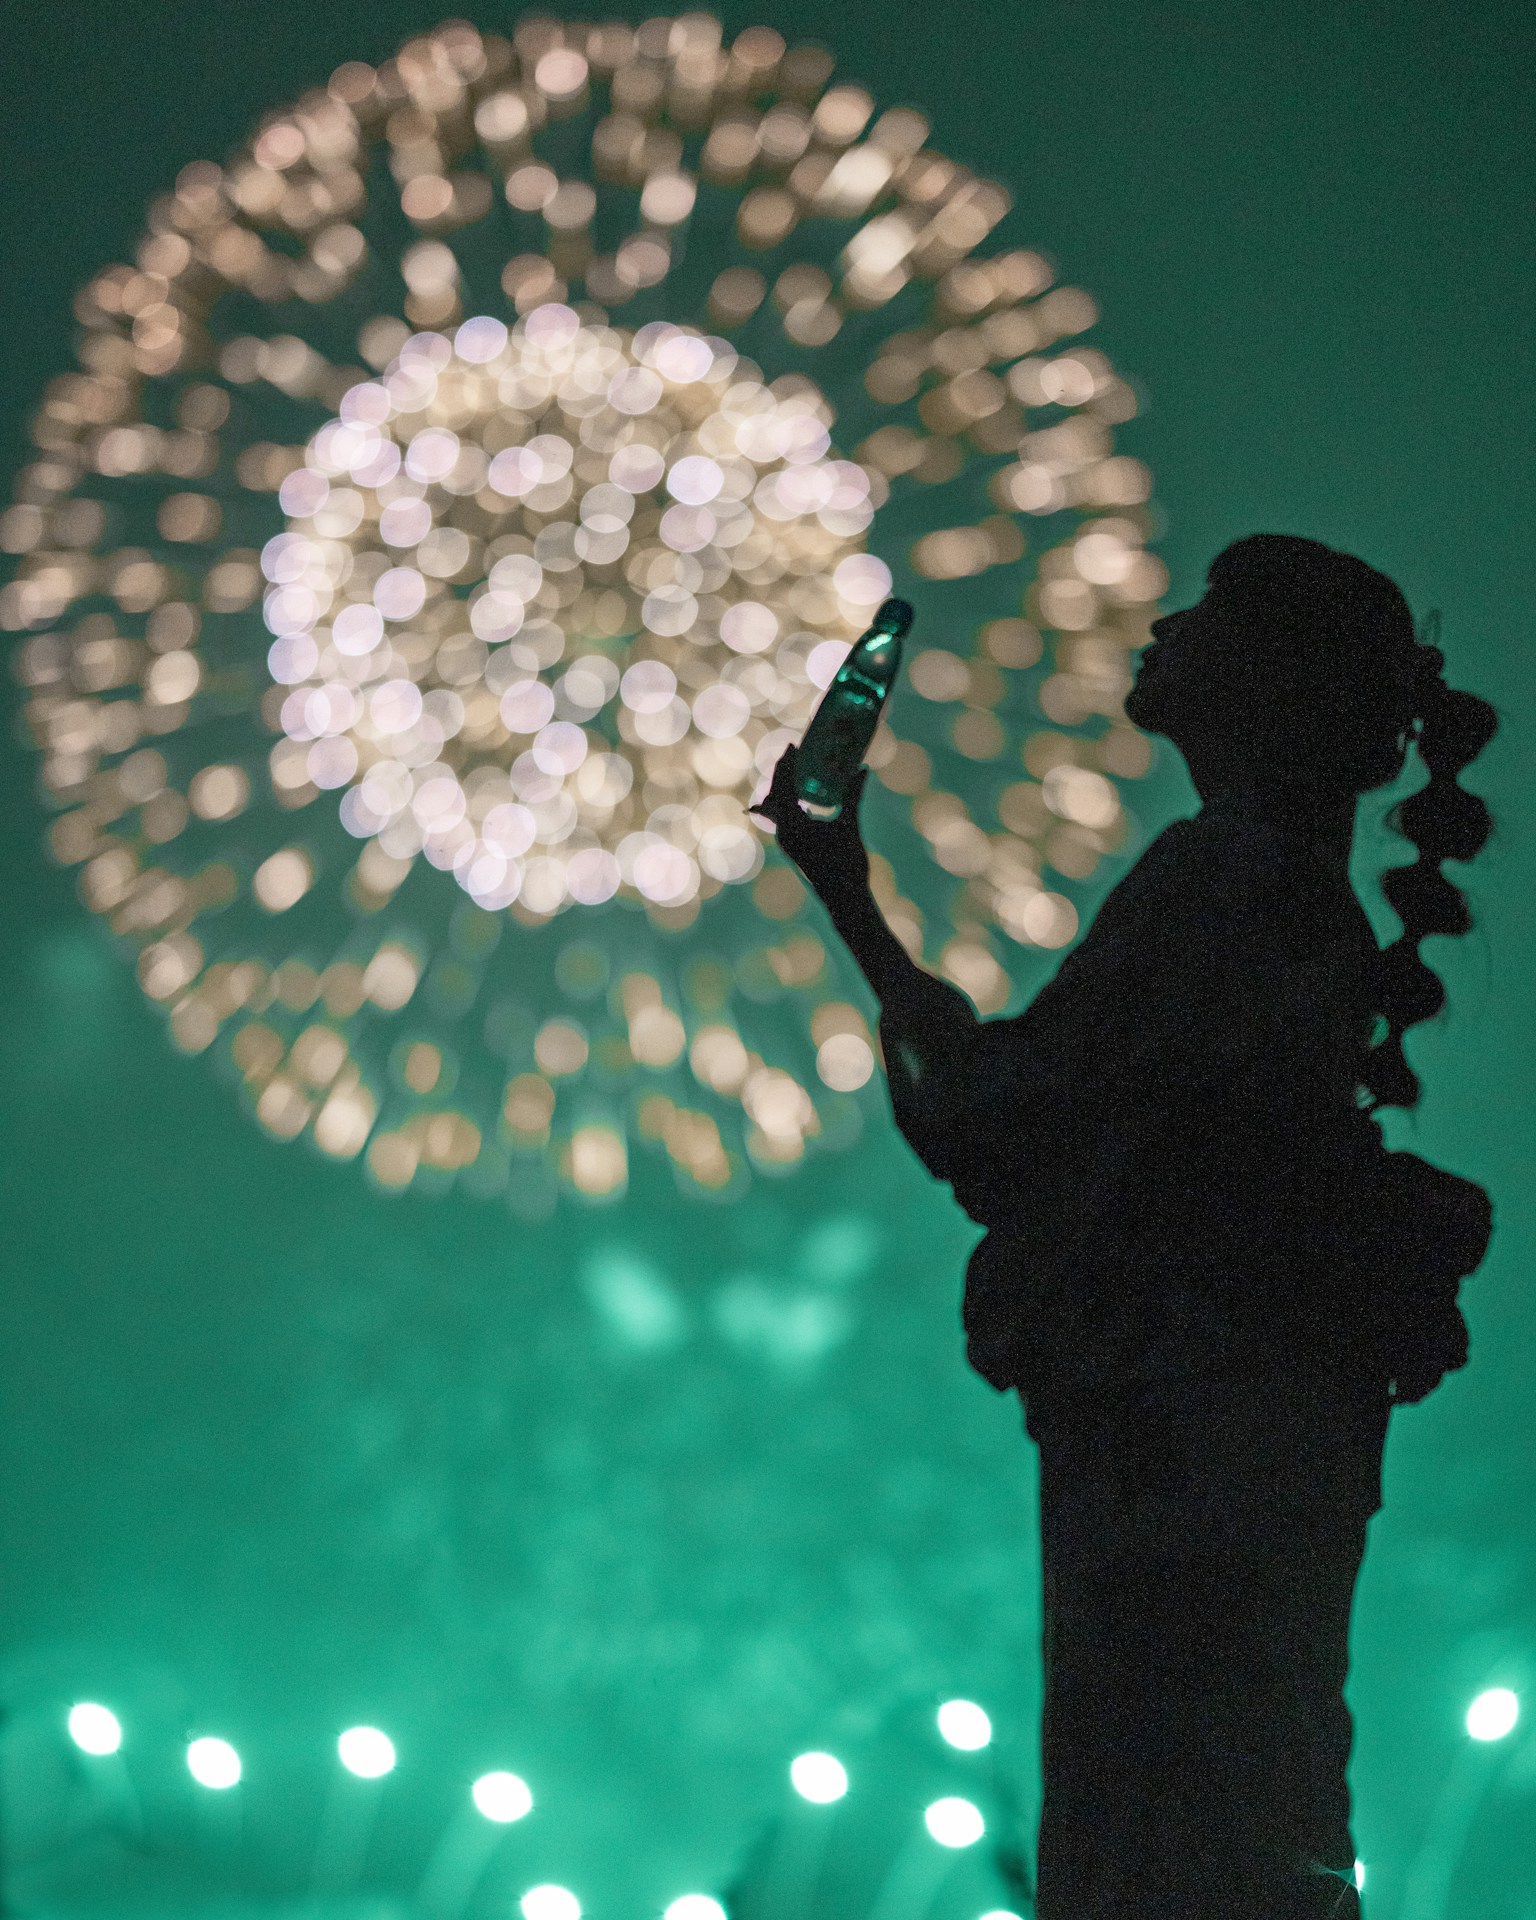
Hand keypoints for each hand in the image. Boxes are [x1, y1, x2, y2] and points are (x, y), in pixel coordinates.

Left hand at [748, 742, 870, 900]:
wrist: (844, 900)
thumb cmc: (846, 864)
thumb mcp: (850, 826)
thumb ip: (853, 796)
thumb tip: (862, 770)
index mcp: (791, 825)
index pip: (782, 786)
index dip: (787, 764)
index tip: (793, 746)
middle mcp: (784, 832)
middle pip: (776, 795)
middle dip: (783, 772)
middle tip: (793, 752)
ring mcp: (787, 841)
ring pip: (778, 808)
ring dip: (785, 787)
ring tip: (795, 769)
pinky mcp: (794, 847)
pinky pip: (786, 818)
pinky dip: (791, 803)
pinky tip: (801, 798)